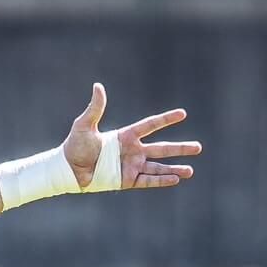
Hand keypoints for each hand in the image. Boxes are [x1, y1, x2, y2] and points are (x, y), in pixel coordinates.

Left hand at [61, 83, 200, 190]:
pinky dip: (161, 180)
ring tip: (191, 171)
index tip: (183, 114)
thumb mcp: (84, 125)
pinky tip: (176, 179)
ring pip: (158, 167)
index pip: (150, 125)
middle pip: (162, 148)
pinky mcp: (126, 180)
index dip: (166, 119)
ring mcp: (131, 166)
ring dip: (174, 168)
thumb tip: (98, 86)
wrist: (67, 169)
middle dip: (180, 148)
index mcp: (125, 136)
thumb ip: (95, 108)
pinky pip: (147, 180)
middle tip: (199, 147)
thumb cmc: (74, 146)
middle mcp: (132, 151)